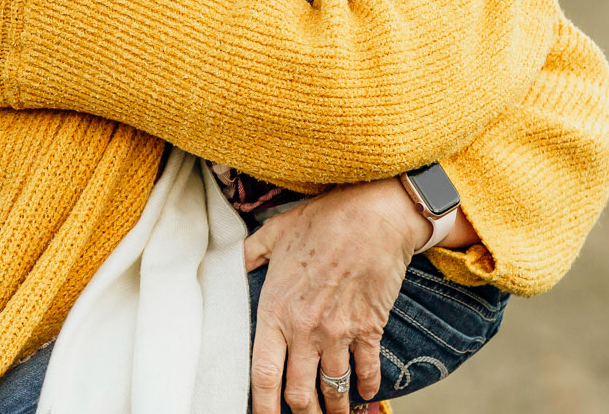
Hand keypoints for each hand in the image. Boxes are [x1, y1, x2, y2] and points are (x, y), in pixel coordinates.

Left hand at [242, 180, 429, 413]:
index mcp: (276, 310)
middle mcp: (305, 329)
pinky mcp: (370, 328)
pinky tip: (366, 394)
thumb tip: (233, 260)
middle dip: (300, 413)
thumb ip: (251, 253)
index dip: (262, 406)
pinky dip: (367, 387)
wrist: (375, 214)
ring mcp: (339, 333)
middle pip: (298, 393)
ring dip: (333, 409)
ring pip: (333, 389)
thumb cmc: (323, 219)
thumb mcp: (276, 231)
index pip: (263, 374)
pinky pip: (367, 370)